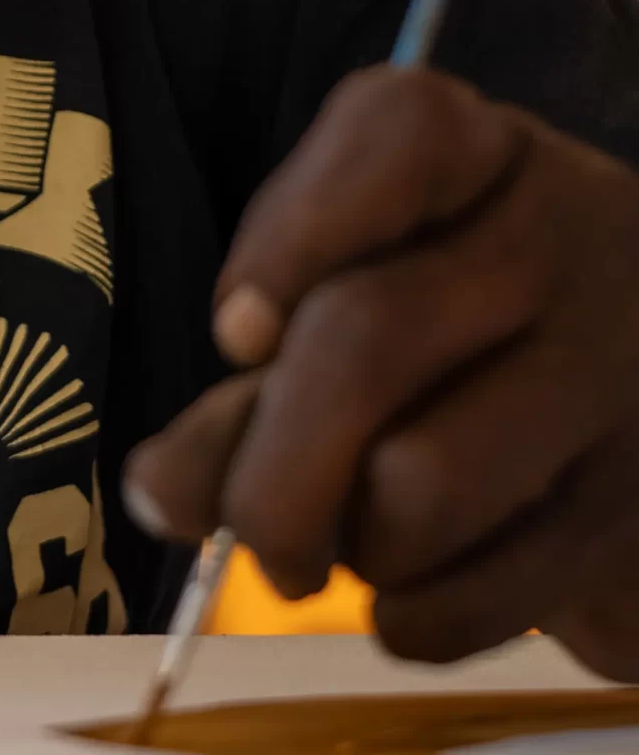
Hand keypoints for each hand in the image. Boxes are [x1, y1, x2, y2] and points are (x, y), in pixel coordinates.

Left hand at [122, 66, 638, 673]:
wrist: (637, 413)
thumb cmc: (464, 328)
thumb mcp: (370, 285)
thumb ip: (259, 364)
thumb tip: (164, 489)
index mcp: (487, 154)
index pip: (394, 134)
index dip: (289, 237)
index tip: (234, 337)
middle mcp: (567, 241)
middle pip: (366, 338)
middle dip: (266, 464)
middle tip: (245, 522)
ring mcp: (615, 376)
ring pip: (420, 483)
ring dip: (347, 543)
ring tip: (350, 539)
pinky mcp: (631, 514)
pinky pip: (476, 598)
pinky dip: (408, 620)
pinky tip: (411, 590)